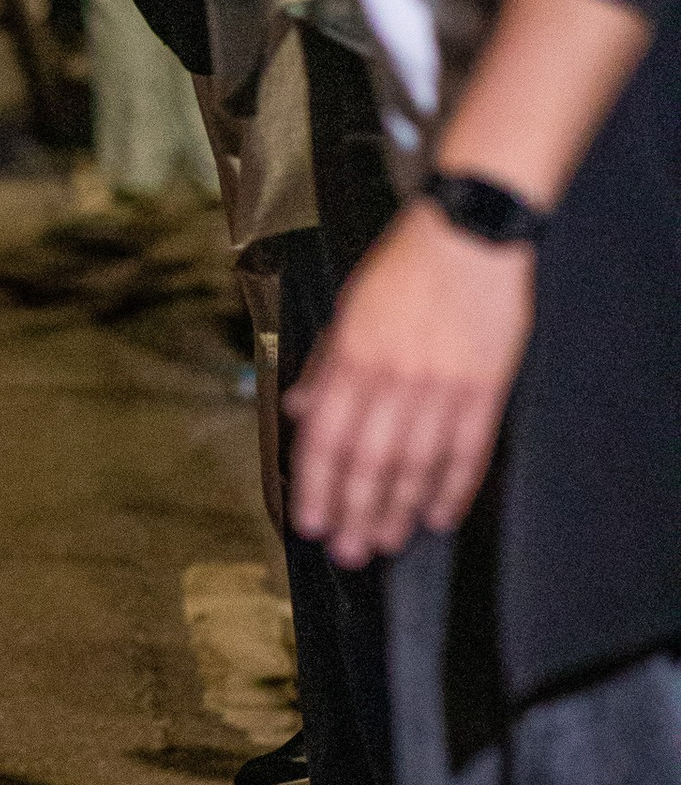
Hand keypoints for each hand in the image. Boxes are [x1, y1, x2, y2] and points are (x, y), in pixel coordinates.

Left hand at [285, 197, 529, 565]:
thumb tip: (298, 411)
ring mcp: (443, 385)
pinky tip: (439, 514)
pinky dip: (453, 487)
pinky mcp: (485, 387)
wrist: (471, 234)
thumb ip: (325, 365)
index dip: (316, 486)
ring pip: (415, 464)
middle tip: (347, 550)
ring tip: (387, 541)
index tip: (310, 520)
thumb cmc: (406, 265)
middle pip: (369, 462)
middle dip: (354, 512)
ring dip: (398, 510)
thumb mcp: (348, 307)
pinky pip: (467, 449)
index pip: (326, 437)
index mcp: (354, 357)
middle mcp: (395, 377)